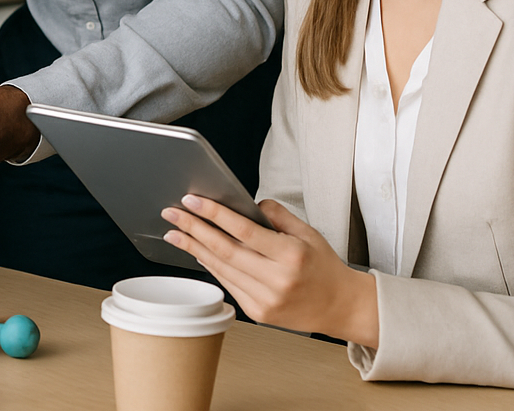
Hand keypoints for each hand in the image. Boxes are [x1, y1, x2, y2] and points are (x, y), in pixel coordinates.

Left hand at [162, 196, 378, 347]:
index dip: (214, 214)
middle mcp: (277, 280)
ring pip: (221, 268)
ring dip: (194, 248)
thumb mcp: (308, 233)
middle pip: (224, 250)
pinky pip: (228, 284)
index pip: (244, 230)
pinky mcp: (258, 313)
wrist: (341, 307)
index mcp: (291, 256)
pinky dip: (210, 266)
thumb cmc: (324, 268)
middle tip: (172, 213)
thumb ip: (277, 215)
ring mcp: (266, 299)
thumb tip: (247, 203)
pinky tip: (198, 252)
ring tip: (174, 232)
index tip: (192, 201)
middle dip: (193, 229)